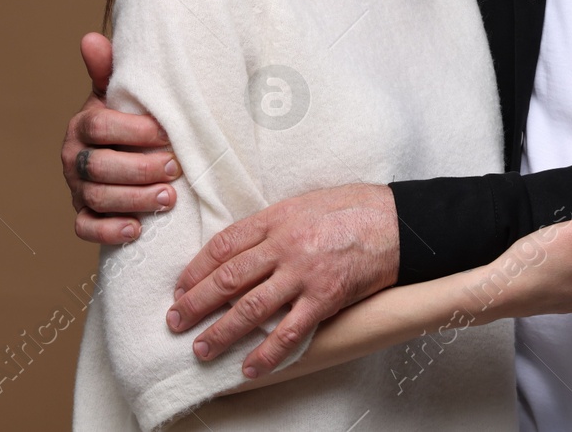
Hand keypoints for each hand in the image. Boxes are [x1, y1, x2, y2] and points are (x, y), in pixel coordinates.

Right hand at [62, 31, 180, 243]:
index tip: (165, 133)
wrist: (123, 156)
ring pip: (96, 198)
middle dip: (139, 169)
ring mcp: (76, 189)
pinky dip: (109, 231)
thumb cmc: (127, 122)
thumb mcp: (120, 96)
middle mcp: (73, 158)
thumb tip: (91, 38)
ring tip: (168, 198)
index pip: (99, 126)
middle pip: (98, 166)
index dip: (131, 131)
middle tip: (175, 168)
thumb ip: (109, 71)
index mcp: (81, 125)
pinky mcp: (84, 216)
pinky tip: (136, 230)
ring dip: (133, 200)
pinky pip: (86, 229)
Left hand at [167, 183, 399, 375]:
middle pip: (229, 278)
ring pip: (251, 307)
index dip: (196, 269)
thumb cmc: (352, 208)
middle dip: (196, 303)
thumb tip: (242, 250)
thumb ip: (272, 226)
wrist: (397, 221)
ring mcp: (304, 273)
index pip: (223, 246)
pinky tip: (248, 367)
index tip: (180, 287)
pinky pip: (289, 331)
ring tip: (201, 349)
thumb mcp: (303, 204)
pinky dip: (266, 353)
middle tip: (175, 322)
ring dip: (221, 331)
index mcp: (276, 219)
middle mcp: (284, 245)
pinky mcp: (326, 297)